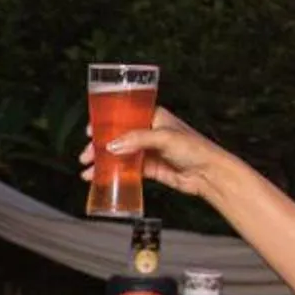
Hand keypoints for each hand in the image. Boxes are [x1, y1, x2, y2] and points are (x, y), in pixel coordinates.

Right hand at [75, 106, 227, 199]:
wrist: (209, 174)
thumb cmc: (194, 148)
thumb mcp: (164, 138)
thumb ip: (137, 140)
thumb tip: (111, 146)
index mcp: (153, 116)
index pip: (123, 115)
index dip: (105, 122)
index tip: (90, 130)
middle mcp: (148, 132)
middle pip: (117, 137)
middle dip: (99, 146)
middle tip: (86, 155)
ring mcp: (148, 151)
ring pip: (119, 154)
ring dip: (103, 162)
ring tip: (88, 171)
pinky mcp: (149, 168)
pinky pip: (126, 169)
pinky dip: (113, 173)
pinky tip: (100, 178)